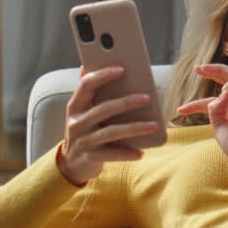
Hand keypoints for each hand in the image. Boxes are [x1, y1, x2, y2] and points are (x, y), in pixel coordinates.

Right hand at [58, 65, 159, 185]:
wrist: (72, 163)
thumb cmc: (86, 130)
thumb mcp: (84, 111)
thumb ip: (92, 93)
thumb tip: (93, 64)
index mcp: (75, 106)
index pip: (86, 85)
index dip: (103, 76)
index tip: (122, 69)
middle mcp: (76, 122)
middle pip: (103, 109)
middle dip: (126, 102)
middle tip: (148, 98)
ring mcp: (83, 141)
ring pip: (112, 132)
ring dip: (135, 128)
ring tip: (154, 125)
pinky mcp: (91, 157)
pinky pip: (112, 154)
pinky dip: (128, 153)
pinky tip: (142, 152)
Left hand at [176, 64, 227, 173]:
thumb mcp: (218, 127)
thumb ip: (214, 110)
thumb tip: (216, 97)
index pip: (214, 102)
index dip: (196, 105)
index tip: (179, 111)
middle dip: (212, 72)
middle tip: (197, 69)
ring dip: (218, 69)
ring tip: (202, 69)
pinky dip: (227, 85)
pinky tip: (225, 96)